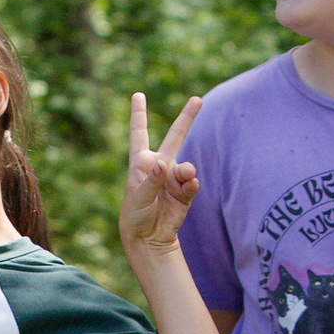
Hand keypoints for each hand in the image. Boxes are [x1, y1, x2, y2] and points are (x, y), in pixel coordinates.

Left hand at [119, 92, 202, 254]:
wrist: (149, 238)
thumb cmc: (136, 215)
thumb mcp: (138, 197)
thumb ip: (151, 180)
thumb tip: (164, 163)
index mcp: (141, 162)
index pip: (139, 133)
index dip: (139, 114)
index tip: (138, 95)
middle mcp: (159, 166)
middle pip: (175, 136)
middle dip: (187, 118)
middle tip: (198, 99)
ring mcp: (174, 179)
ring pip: (187, 165)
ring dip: (187, 170)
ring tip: (187, 176)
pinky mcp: (185, 193)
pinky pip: (192, 183)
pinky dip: (192, 183)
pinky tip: (189, 185)